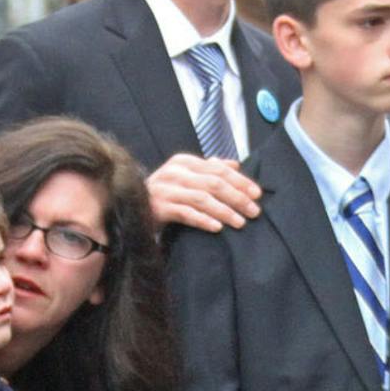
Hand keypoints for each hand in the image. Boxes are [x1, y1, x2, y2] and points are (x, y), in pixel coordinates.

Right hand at [146, 152, 261, 232]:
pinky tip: (217, 228)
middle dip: (237, 197)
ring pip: (202, 198)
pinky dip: (203, 220)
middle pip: (213, 182)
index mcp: (184, 162)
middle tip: (254, 211)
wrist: (132, 209)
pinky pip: (186, 213)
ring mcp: (165, 190)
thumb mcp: (187, 178)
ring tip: (240, 222)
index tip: (257, 194)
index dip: (240, 181)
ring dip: (224, 211)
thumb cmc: (165, 195)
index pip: (218, 169)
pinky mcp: (159, 208)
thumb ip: (209, 170)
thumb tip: (235, 164)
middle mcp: (174, 172)